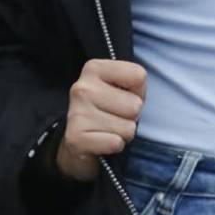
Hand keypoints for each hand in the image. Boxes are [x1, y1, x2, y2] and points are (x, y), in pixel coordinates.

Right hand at [55, 59, 146, 182]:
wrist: (79, 141)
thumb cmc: (108, 111)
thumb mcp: (122, 88)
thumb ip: (135, 84)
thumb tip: (136, 103)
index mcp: (94, 68)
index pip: (138, 76)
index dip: (139, 92)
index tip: (123, 97)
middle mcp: (81, 88)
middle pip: (135, 105)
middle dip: (131, 117)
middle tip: (115, 118)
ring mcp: (76, 113)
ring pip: (128, 128)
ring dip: (123, 133)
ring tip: (108, 130)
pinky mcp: (75, 138)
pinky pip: (115, 143)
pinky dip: (114, 146)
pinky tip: (101, 142)